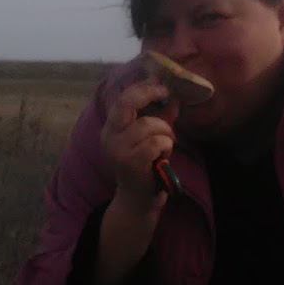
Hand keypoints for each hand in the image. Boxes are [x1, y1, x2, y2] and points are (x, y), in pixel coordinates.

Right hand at [100, 76, 180, 211]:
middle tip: (165, 94)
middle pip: (128, 104)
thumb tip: (174, 98)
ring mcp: (118, 150)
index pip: (122, 99)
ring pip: (150, 124)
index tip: (161, 85)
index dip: (142, 88)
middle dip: (149, 94)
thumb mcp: (150, 138)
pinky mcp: (131, 163)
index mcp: (110, 128)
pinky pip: (156, 142)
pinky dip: (166, 145)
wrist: (138, 200)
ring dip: (166, 132)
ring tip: (166, 144)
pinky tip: (163, 155)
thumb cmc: (145, 166)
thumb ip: (160, 118)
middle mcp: (109, 137)